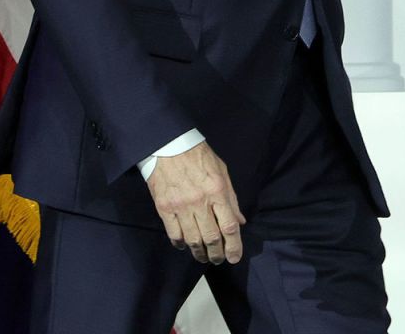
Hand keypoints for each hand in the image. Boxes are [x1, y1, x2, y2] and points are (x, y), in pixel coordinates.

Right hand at [145, 141, 246, 264]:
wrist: (168, 145)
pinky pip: (174, 234)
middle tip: (218, 259)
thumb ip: (231, 198)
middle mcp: (200, 201)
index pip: (229, 226)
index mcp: (217, 191)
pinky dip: (181, 243)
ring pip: (193, 240)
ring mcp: (180, 206)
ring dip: (199, 253)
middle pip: (211, 237)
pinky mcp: (164, 208)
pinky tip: (185, 245)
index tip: (234, 257)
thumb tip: (240, 222)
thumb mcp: (222, 171)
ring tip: (203, 256)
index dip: (234, 246)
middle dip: (217, 254)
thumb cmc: (198, 156)